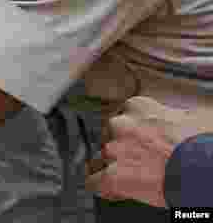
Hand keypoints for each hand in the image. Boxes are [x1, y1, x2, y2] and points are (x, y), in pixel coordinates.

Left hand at [87, 96, 210, 207]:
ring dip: (114, 167)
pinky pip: (95, 182)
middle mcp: (121, 124)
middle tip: (141, 161)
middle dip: (122, 149)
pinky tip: (113, 190)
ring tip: (134, 177)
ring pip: (102, 158)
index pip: (123, 116)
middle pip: (110, 136)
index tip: (140, 142)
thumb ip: (171, 117)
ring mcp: (114, 150)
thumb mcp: (190, 118)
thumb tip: (178, 122)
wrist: (204, 166)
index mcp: (138, 107)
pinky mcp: (113, 175)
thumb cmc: (203, 143)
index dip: (132, 133)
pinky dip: (103, 187)